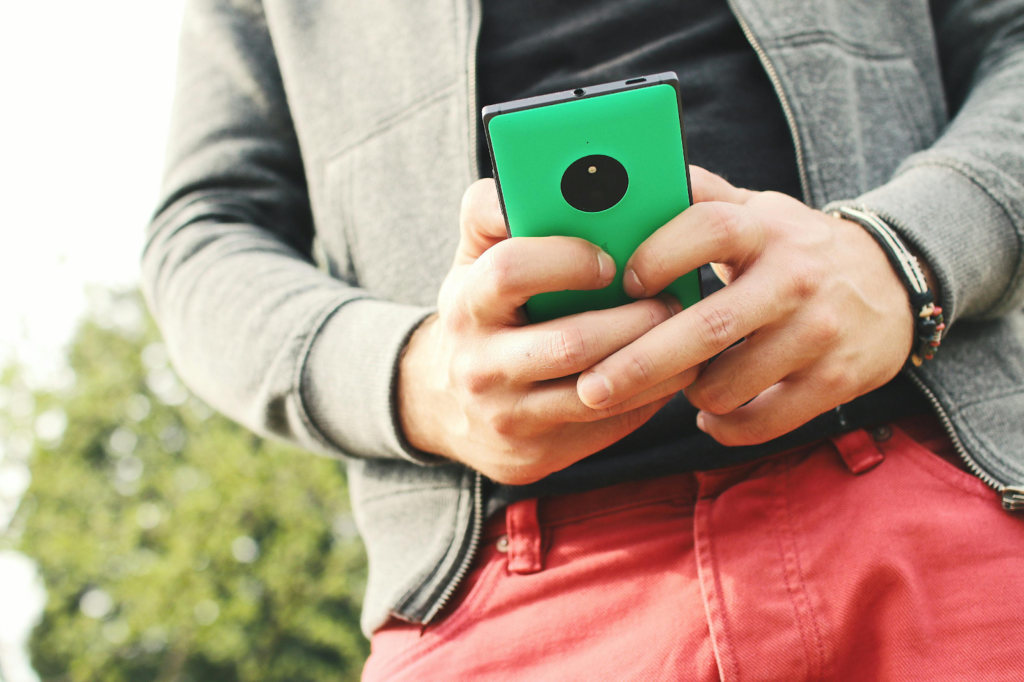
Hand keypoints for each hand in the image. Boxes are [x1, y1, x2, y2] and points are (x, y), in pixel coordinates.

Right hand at [398, 179, 694, 483]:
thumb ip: (499, 210)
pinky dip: (646, 396)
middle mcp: (478, 365)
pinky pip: (606, 426)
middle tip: (672, 301)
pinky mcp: (532, 457)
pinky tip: (666, 371)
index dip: (568, 260)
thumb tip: (562, 175)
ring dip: (654, 361)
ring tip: (684, 333)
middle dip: (634, 320)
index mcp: (466, 303)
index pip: (511, 271)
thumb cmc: (479, 309)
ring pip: (599, 391)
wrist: (439, 403)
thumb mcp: (473, 257)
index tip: (611, 258)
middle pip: (570, 343)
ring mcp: (505, 418)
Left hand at [575, 167, 914, 445]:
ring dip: (686, 395)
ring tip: (670, 387)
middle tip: (590, 388)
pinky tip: (710, 414)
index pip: (708, 230)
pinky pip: (762, 421)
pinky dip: (724, 425)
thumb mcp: (754, 209)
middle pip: (707, 327)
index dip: (659, 256)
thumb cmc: (792, 247)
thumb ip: (696, 196)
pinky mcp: (836, 381)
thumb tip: (620, 177)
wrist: (893, 282)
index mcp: (764, 228)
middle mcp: (793, 278)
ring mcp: (818, 333)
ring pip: (727, 384)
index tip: (624, 284)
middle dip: (640, 363)